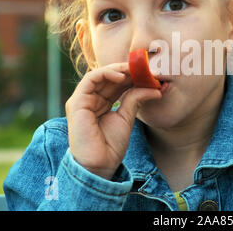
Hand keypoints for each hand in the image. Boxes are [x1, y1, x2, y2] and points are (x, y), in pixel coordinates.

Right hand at [65, 62, 161, 179]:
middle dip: (128, 70)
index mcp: (101, 103)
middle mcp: (91, 99)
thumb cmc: (111, 145)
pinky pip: (91, 79)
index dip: (132, 76)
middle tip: (146, 67)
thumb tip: (156, 88)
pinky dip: (106, 73)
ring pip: (100, 75)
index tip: (150, 73)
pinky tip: (122, 75)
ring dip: (119, 69)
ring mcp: (82, 100)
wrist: (100, 165)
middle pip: (109, 77)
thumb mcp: (127, 117)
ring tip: (135, 70)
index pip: (116, 83)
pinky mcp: (77, 102)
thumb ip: (136, 99)